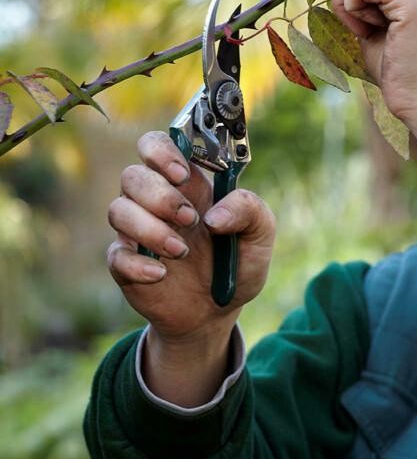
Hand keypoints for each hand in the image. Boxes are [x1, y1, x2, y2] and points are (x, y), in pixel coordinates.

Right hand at [107, 131, 275, 343]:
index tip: (182, 174)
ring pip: (118, 210)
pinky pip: (116, 255)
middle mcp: (156, 201)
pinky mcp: (126, 264)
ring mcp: (137, 232)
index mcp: (187, 184)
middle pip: (133, 175)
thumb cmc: (236, 264)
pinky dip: (137, 264)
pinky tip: (161, 275)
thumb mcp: (260, 235)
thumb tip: (216, 215)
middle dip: (160, 196)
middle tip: (190, 220)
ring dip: (149, 229)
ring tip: (180, 252)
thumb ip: (250, 210)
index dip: (161, 151)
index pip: (156, 145)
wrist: (217, 313)